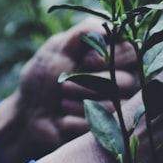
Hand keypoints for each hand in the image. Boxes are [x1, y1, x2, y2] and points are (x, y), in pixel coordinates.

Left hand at [0, 18, 137, 162]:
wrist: (28, 113)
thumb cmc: (43, 76)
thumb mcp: (58, 47)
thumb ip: (83, 33)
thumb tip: (108, 28)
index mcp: (115, 59)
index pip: (133, 52)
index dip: (111, 57)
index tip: (85, 59)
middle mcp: (123, 83)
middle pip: (128, 82)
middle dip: (89, 82)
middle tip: (63, 85)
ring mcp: (119, 111)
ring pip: (117, 106)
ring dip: (81, 102)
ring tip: (61, 102)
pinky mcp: (108, 134)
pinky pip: (103, 128)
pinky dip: (76, 121)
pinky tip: (62, 119)